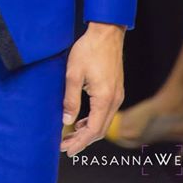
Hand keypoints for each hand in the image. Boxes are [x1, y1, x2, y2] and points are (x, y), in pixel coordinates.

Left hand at [60, 22, 124, 155]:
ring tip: (70, 135)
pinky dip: (93, 120)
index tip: (66, 149)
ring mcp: (117, 95)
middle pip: (100, 130)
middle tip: (65, 146)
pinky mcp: (116, 89)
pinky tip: (81, 120)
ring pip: (103, 122)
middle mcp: (115, 100)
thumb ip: (70, 99)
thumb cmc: (89, 49)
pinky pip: (106, 112)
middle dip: (82, 140)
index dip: (80, 142)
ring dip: (87, 131)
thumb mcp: (73, 73)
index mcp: (105, 98)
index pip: (93, 130)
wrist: (106, 32)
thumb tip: (66, 121)